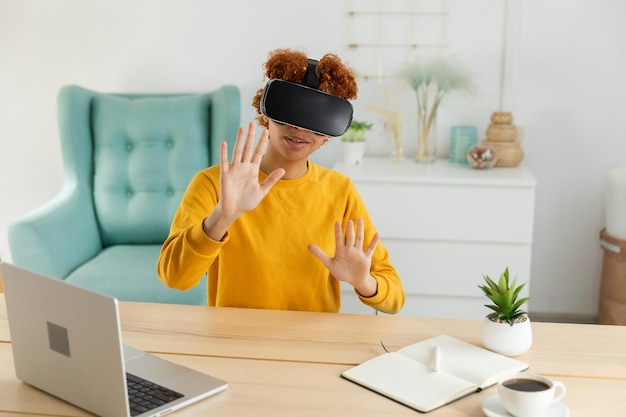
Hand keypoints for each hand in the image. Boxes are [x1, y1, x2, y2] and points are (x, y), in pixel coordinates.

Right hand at [202, 122, 283, 240]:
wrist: (234, 210)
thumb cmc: (247, 201)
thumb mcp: (262, 190)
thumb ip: (271, 179)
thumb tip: (282, 169)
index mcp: (253, 170)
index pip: (258, 153)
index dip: (262, 142)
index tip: (266, 131)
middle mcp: (244, 167)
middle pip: (248, 148)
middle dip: (251, 136)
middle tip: (253, 123)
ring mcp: (234, 169)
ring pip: (238, 151)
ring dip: (239, 140)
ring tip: (242, 128)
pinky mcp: (226, 174)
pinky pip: (225, 161)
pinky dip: (224, 152)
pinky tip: (224, 142)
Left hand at [308, 219, 378, 296]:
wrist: (355, 280)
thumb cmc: (342, 272)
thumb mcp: (329, 264)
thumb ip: (320, 255)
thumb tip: (308, 246)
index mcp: (341, 250)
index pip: (339, 238)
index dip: (338, 231)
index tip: (337, 222)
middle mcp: (350, 249)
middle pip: (350, 237)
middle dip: (350, 230)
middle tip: (350, 220)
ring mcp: (358, 253)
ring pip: (360, 240)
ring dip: (360, 231)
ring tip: (360, 220)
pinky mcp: (366, 258)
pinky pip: (370, 249)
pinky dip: (374, 242)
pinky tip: (377, 234)